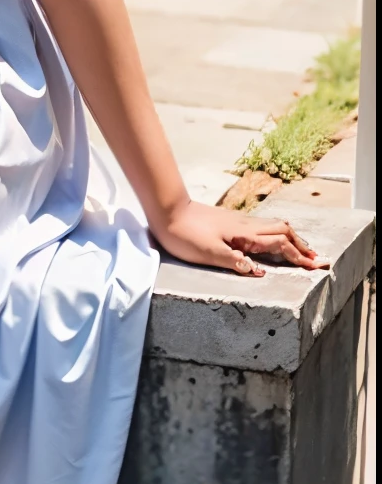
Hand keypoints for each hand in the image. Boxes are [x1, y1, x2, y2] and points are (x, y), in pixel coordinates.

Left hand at [151, 199, 328, 277]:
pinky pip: (262, 226)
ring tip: (301, 251)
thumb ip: (234, 262)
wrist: (167, 211)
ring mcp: (239, 222)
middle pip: (283, 231)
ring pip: (274, 226)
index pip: (280, 244)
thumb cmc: (185, 234)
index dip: (299, 256)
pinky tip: (273, 240)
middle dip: (301, 246)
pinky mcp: (231, 222)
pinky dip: (276, 234)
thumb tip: (260, 272)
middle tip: (315, 260)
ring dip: (291, 238)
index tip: (315, 267)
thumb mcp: (208, 253)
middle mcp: (245, 225)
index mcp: (244, 235)